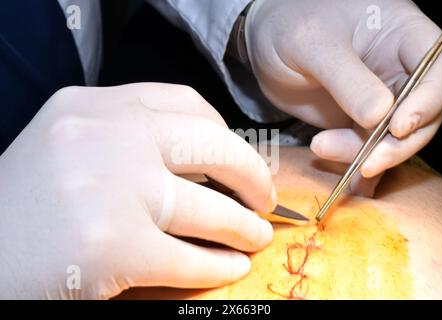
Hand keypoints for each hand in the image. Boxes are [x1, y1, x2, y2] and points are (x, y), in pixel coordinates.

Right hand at [0, 83, 274, 298]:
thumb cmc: (28, 205)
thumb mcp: (71, 147)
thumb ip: (129, 140)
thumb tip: (205, 158)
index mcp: (91, 107)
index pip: (183, 102)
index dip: (223, 130)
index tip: (236, 156)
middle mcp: (102, 136)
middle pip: (210, 145)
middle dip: (251, 174)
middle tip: (264, 197)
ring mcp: (109, 190)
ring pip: (208, 207)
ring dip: (244, 226)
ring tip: (256, 236)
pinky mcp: (112, 248)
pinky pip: (188, 257)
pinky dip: (218, 266)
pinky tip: (231, 268)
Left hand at [245, 0, 441, 195]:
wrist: (263, 42)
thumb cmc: (289, 24)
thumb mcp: (314, 45)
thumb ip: (347, 79)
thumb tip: (380, 116)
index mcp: (400, 34)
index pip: (439, 69)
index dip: (429, 101)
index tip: (397, 127)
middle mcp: (398, 68)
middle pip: (423, 112)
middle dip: (398, 143)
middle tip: (367, 162)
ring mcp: (378, 97)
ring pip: (394, 138)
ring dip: (369, 156)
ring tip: (323, 149)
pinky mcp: (356, 119)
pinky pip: (368, 147)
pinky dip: (360, 167)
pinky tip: (350, 184)